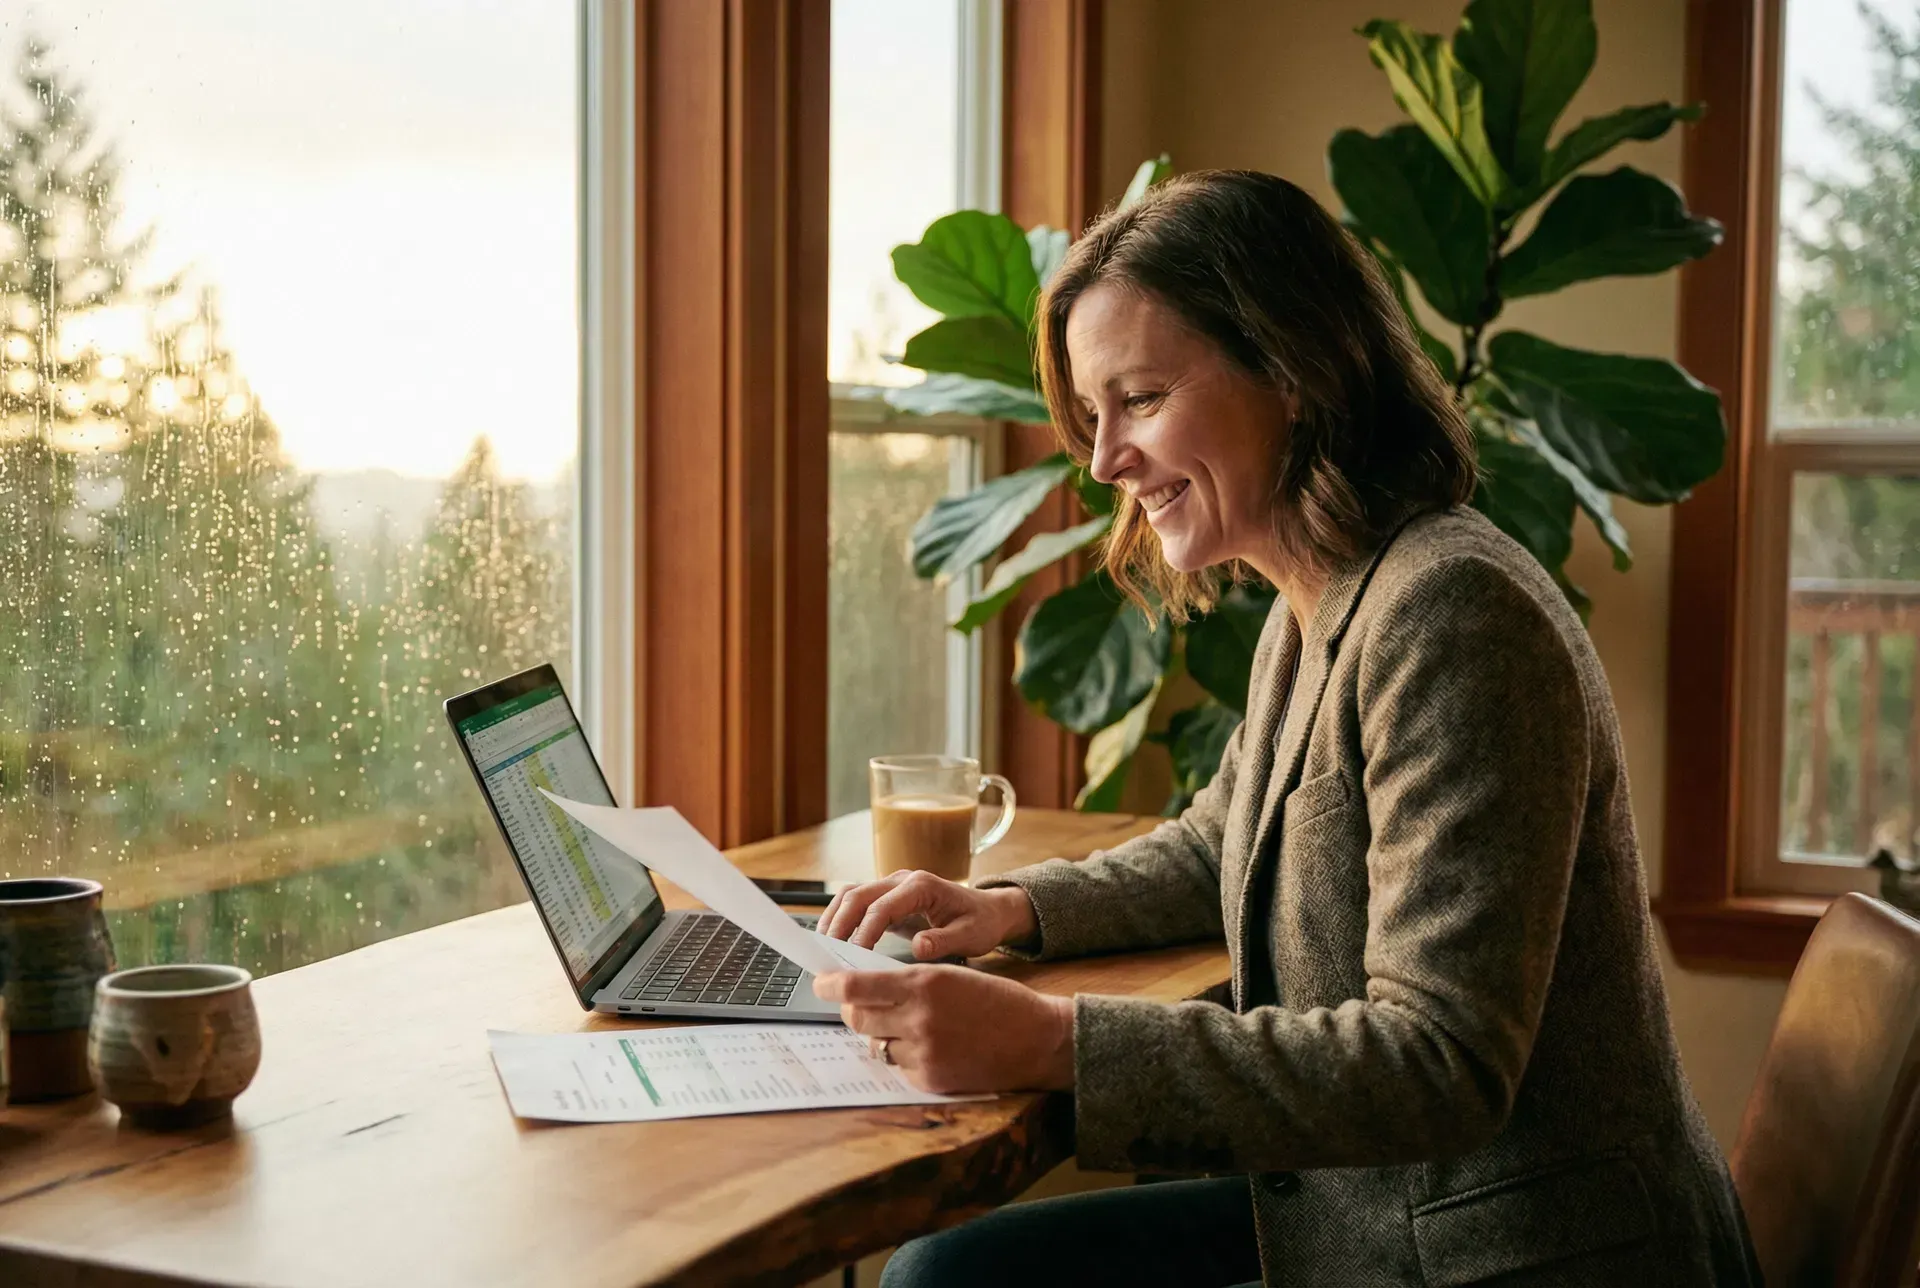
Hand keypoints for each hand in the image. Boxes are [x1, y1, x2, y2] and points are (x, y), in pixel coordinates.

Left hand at [813, 965, 1074, 1094]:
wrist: (1038, 1039)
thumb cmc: (997, 1001)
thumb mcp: (952, 975)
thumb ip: (908, 982)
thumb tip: (863, 988)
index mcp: (924, 982)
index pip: (855, 986)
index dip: (829, 986)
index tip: (820, 983)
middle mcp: (918, 1017)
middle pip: (856, 1018)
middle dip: (852, 1011)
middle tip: (861, 1005)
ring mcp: (924, 1052)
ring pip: (876, 1044)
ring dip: (883, 1035)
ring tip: (913, 1027)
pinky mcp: (931, 1079)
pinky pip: (899, 1067)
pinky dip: (906, 1058)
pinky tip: (934, 1048)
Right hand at [819, 869, 1036, 960]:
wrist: (989, 911)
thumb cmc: (981, 923)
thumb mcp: (971, 935)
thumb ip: (944, 941)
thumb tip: (919, 947)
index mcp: (922, 886)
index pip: (882, 907)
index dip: (863, 932)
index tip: (853, 957)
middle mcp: (903, 880)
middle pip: (859, 895)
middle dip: (839, 924)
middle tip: (828, 954)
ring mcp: (893, 886)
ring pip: (852, 894)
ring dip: (835, 917)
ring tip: (824, 946)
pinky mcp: (888, 897)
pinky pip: (857, 902)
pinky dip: (841, 917)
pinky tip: (835, 939)